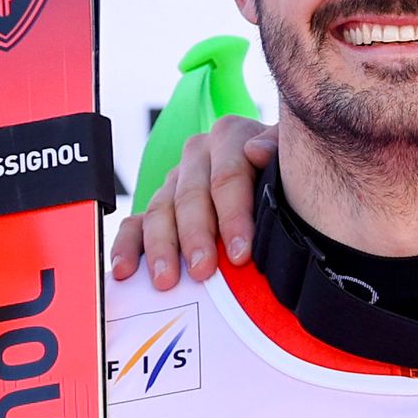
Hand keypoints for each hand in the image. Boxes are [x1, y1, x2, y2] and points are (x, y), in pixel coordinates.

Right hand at [105, 117, 275, 290]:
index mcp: (230, 137)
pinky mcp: (157, 207)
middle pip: (190, 196)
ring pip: (159, 210)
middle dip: (195, 237)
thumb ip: (278, 150)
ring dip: (161, 247)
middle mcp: (197, 155)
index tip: (240, 254)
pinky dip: (126, 247)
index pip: (227, 177)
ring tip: (166, 281)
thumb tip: (255, 150)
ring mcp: (174, 181)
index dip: (233, 216)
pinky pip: (134, 224)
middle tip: (203, 272)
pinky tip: (125, 270)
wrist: (276, 179)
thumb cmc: (288, 174)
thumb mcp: (292, 156)